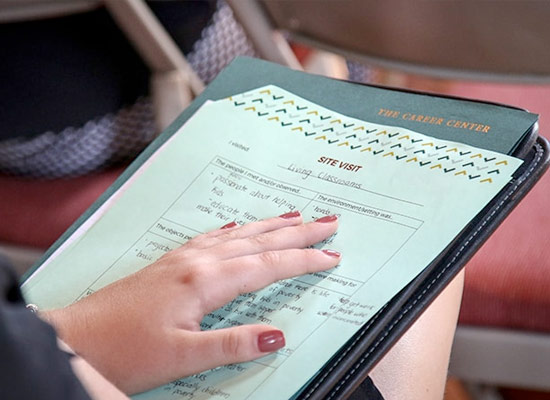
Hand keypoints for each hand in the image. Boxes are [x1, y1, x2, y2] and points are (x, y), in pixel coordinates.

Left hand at [44, 212, 339, 393]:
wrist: (77, 336)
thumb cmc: (125, 349)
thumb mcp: (181, 356)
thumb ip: (231, 344)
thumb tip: (277, 335)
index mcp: (204, 281)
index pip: (266, 266)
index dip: (302, 261)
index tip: (331, 256)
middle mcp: (197, 262)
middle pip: (258, 242)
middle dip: (296, 234)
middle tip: (328, 222)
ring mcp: (182, 258)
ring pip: (237, 235)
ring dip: (269, 226)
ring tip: (295, 217)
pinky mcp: (171, 263)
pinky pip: (212, 238)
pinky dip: (234, 230)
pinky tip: (237, 226)